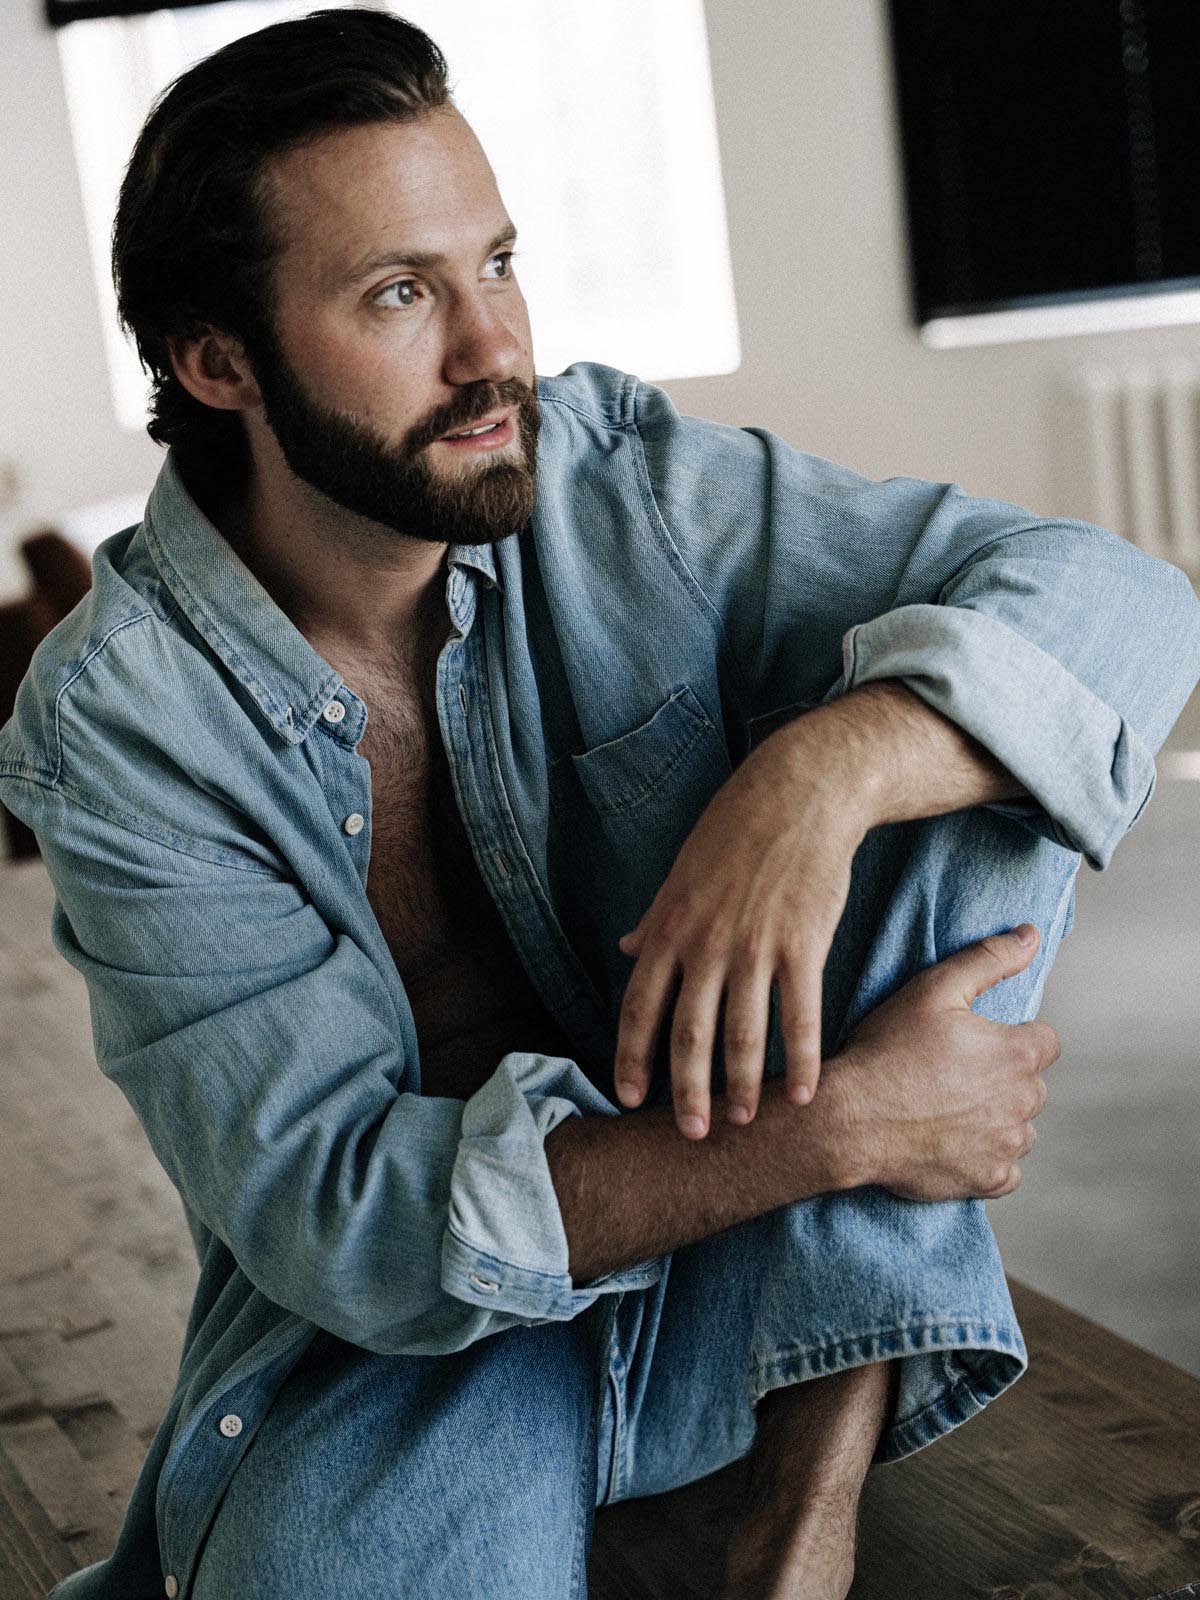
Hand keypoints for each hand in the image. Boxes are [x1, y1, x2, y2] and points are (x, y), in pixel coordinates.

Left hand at [613, 725, 869, 1138]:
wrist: (799, 794)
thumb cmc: (735, 831)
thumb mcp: (680, 873)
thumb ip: (654, 919)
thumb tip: (625, 948)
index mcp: (669, 929)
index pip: (639, 1006)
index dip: (630, 1057)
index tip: (627, 1097)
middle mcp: (706, 945)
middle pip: (688, 1034)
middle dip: (684, 1092)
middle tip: (687, 1134)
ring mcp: (755, 947)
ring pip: (741, 1035)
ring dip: (740, 1088)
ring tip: (740, 1123)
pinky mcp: (804, 946)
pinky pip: (800, 1017)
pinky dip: (800, 1061)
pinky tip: (802, 1095)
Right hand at [831, 924, 1058, 1200]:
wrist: (851, 1120)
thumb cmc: (887, 1050)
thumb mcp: (933, 989)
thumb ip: (989, 960)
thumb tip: (1032, 935)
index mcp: (1017, 1053)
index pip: (1046, 1041)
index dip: (1014, 1037)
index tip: (978, 1043)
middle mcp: (1023, 1101)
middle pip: (1032, 1086)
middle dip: (1003, 1079)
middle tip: (953, 1075)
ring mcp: (1007, 1145)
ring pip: (1020, 1128)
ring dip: (997, 1119)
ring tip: (948, 1109)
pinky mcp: (988, 1179)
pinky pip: (1006, 1170)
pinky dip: (987, 1158)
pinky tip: (952, 1142)